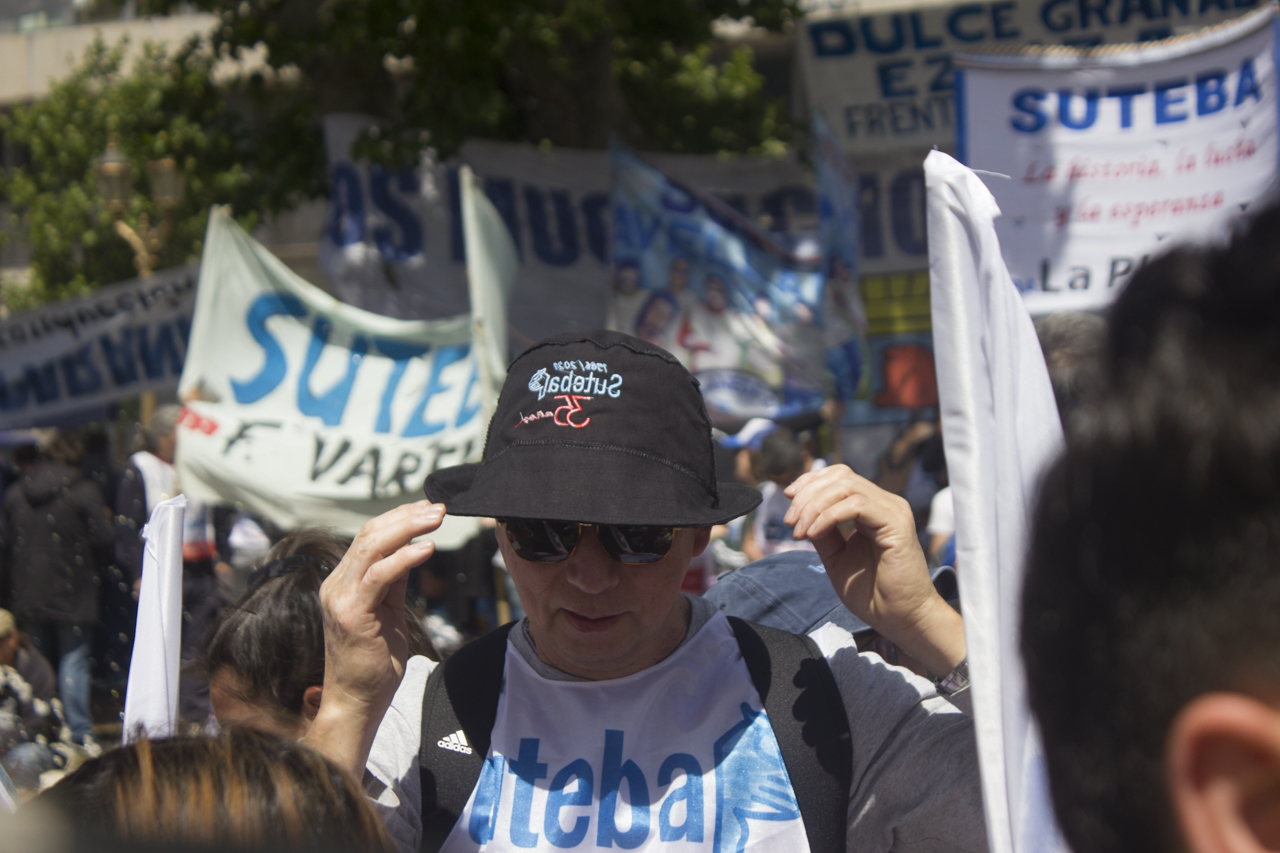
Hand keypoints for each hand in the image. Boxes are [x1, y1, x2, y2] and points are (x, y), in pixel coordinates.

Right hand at [305, 500, 442, 776]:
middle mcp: (336, 585)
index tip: (427, 507)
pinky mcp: (352, 614)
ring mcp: (341, 598)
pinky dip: (404, 557)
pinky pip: (379, 576)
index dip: (399, 517)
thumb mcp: (388, 611)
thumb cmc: (374, 661)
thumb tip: (413, 547)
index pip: (368, 536)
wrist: (357, 701)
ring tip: (437, 519)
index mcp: (343, 582)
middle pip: (369, 534)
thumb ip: (394, 580)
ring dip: (408, 527)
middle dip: (407, 516)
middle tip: (439, 508)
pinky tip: (427, 548)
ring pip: (371, 547)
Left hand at [784, 465, 963, 676]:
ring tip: (799, 530)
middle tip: (789, 522)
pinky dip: (829, 516)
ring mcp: (893, 511)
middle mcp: (885, 504)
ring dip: (814, 505)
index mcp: (872, 508)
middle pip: (840, 476)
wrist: (900, 619)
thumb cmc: (872, 593)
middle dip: (807, 494)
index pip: (840, 476)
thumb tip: (799, 512)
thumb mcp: (836, 557)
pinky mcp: (897, 524)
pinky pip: (857, 505)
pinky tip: (814, 533)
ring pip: (846, 486)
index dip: (811, 481)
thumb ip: (822, 532)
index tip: (787, 499)